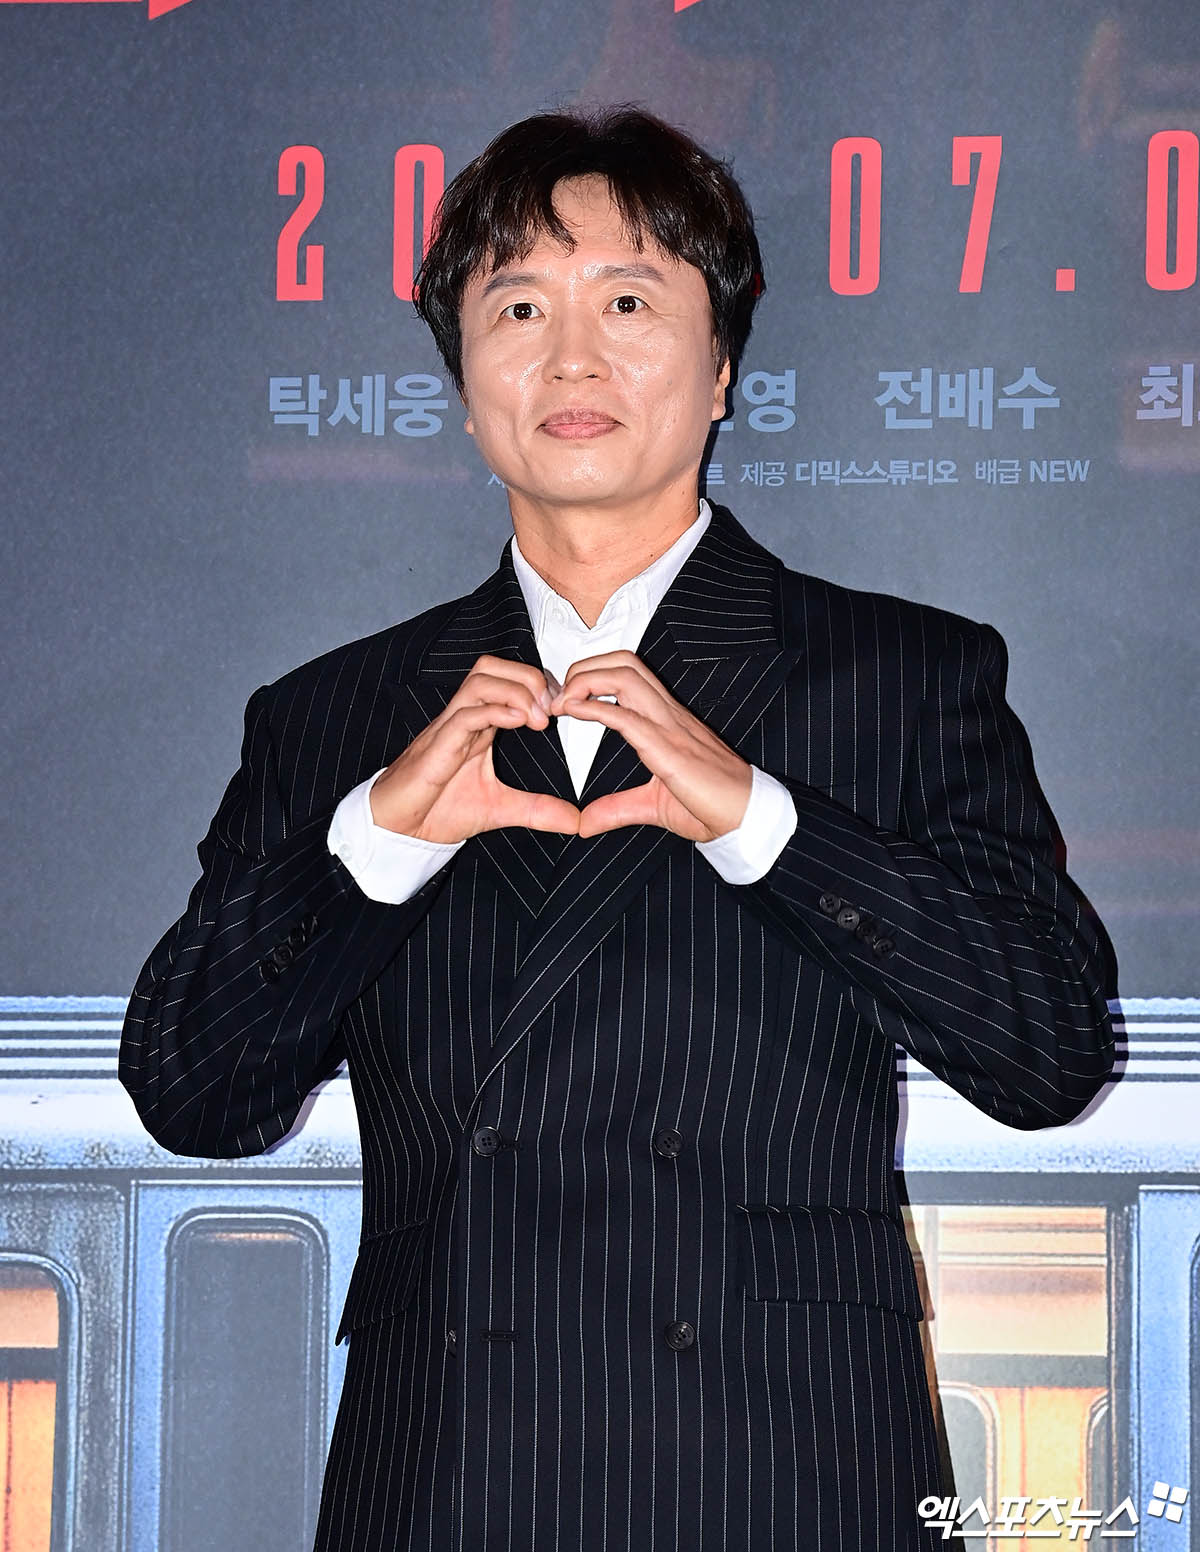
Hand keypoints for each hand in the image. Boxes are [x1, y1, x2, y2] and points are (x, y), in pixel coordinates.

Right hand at [369, 654, 581, 843]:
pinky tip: (517, 722)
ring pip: (480, 681)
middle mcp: (464, 718)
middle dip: (528, 677)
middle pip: (492, 667)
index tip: (561, 710)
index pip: (507, 679)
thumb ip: (538, 810)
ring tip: (538, 718)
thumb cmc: (439, 809)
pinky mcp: (438, 746)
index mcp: (479, 724)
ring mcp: (449, 728)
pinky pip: (465, 714)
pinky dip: (494, 711)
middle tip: (551, 709)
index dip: (537, 685)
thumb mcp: (501, 809)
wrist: (400, 830)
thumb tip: (575, 821)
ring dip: (516, 691)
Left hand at [549, 650, 751, 841]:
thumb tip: (584, 823)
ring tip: (562, 703)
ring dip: (585, 681)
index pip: (628, 673)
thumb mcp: (653, 806)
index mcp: (666, 719)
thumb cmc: (710, 806)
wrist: (747, 817)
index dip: (593, 675)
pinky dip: (594, 707)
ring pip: (624, 676)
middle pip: (624, 661)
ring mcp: (669, 726)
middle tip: (559, 697)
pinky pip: (626, 716)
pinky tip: (573, 712)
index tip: (566, 700)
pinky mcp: (668, 748)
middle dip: (584, 668)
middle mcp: (667, 713)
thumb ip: (616, 809)